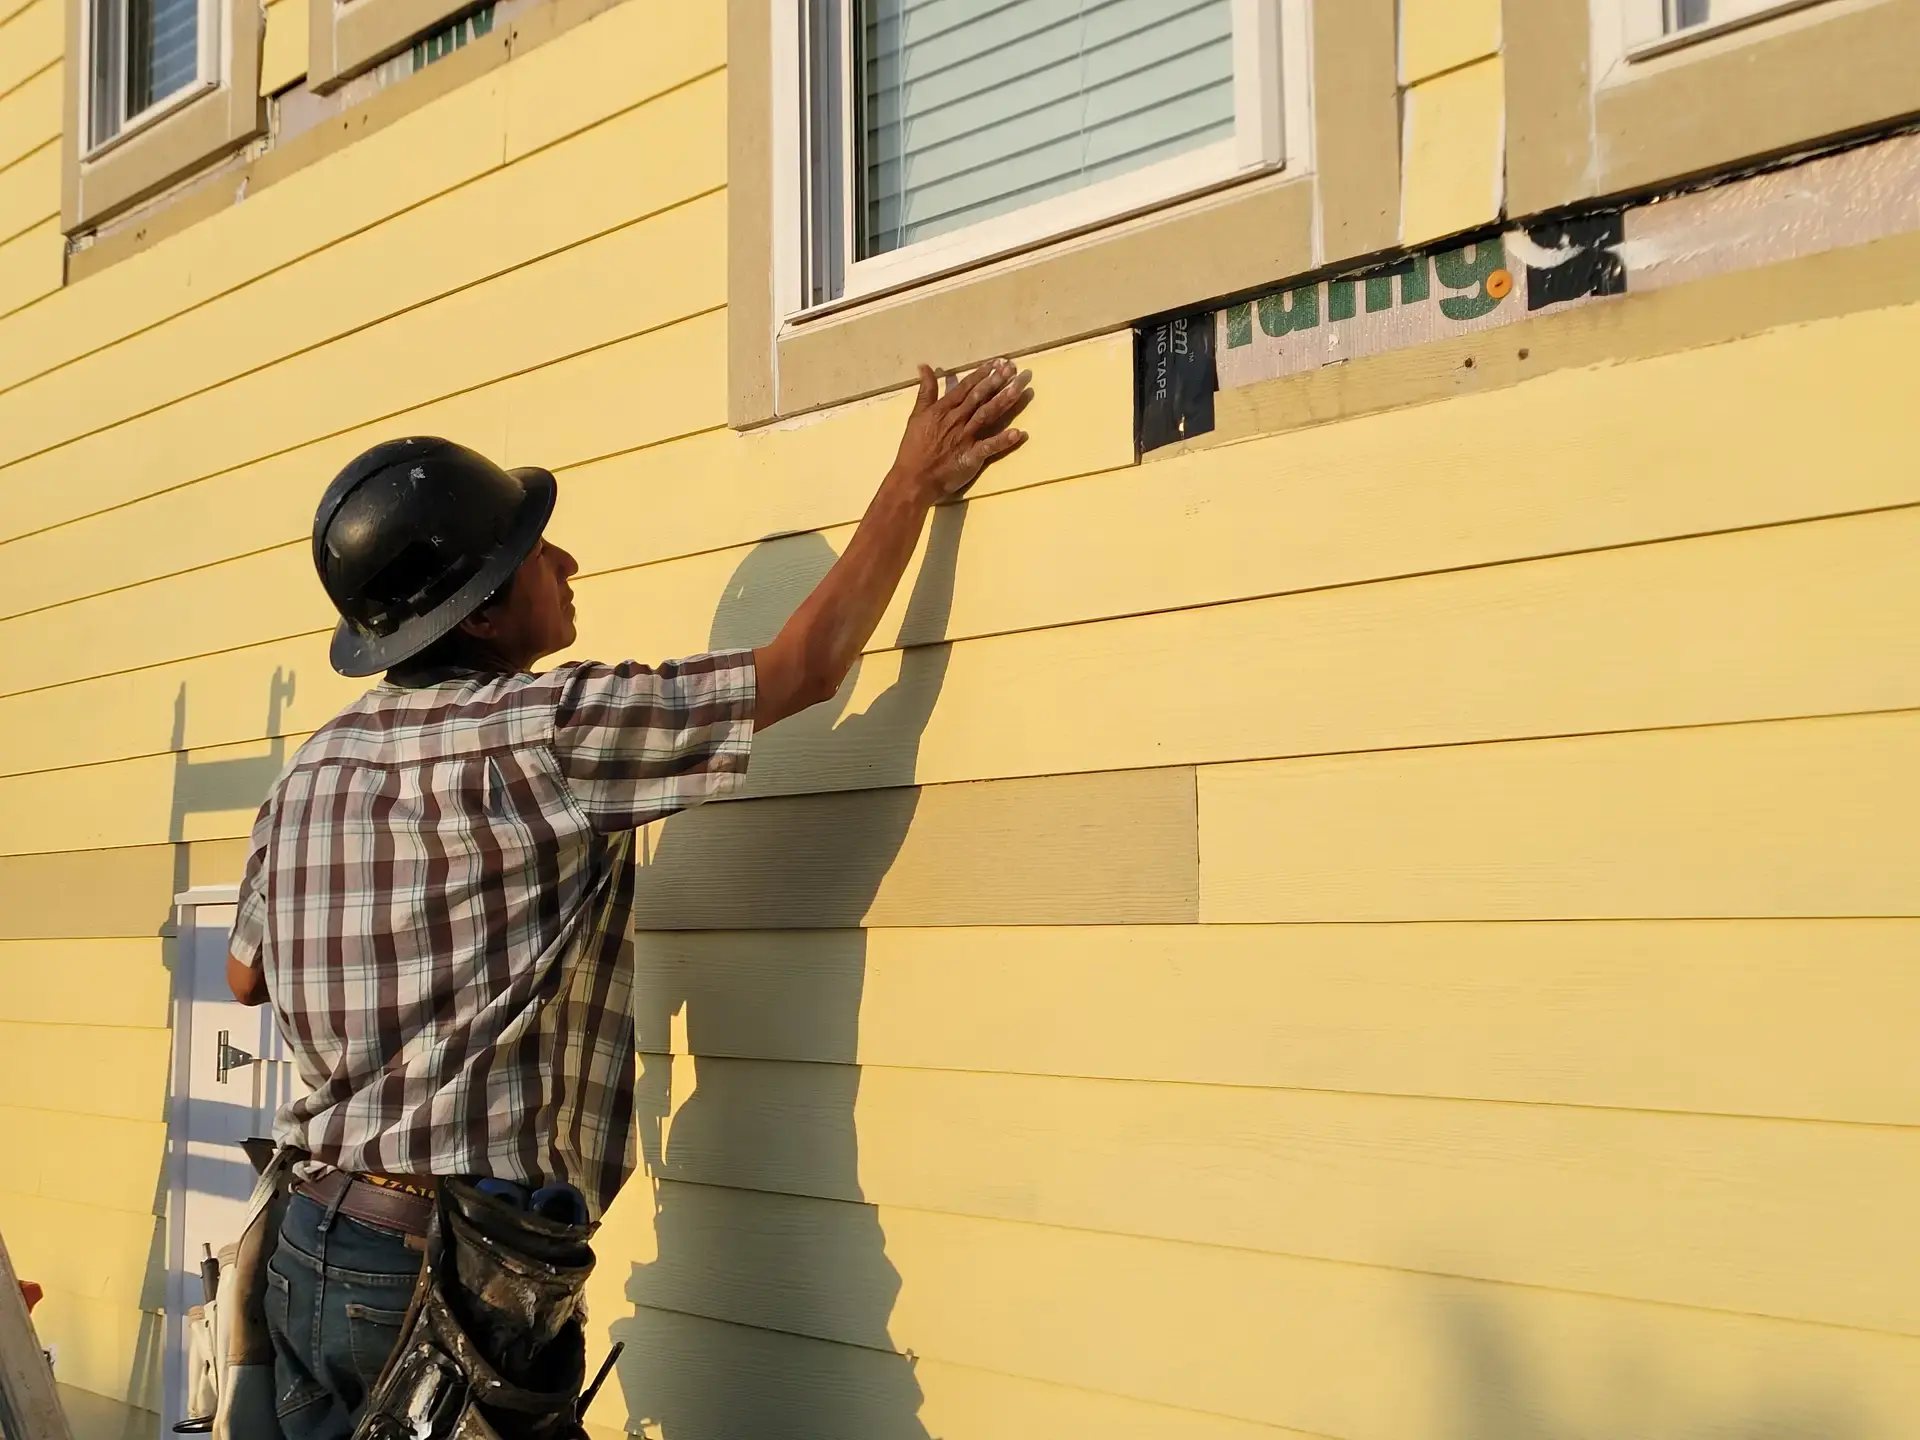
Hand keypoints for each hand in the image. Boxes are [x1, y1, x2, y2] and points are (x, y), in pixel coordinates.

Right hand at [888, 358, 1033, 503]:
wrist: (913, 479)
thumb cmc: (913, 448)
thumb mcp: (917, 415)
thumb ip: (925, 391)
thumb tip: (924, 366)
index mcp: (944, 409)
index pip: (966, 388)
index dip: (982, 374)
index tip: (997, 363)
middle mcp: (957, 420)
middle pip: (980, 397)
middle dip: (997, 381)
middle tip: (1013, 368)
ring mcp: (965, 438)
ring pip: (987, 415)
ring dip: (1003, 401)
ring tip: (1019, 388)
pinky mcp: (971, 457)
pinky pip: (989, 447)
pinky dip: (1003, 441)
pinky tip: (1019, 433)